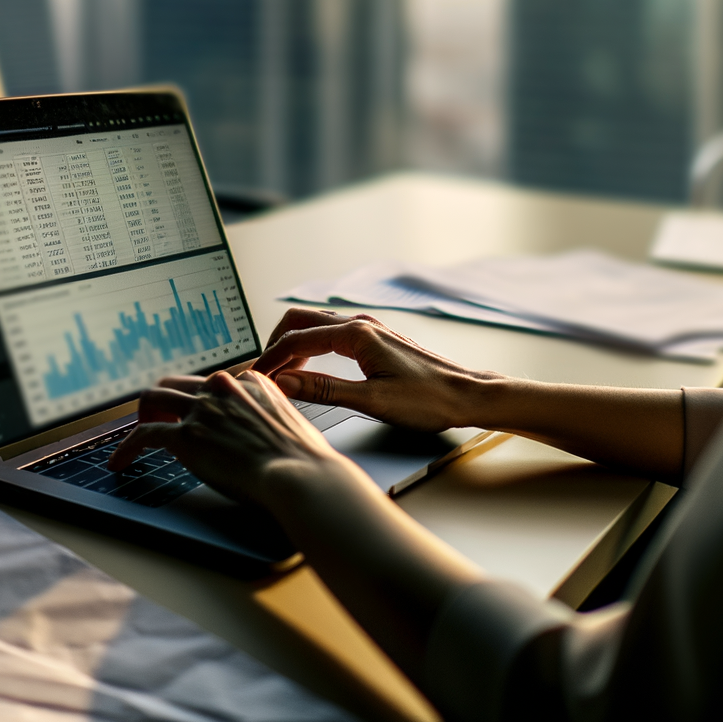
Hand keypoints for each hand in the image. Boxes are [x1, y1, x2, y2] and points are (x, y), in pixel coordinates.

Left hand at [106, 370, 348, 506]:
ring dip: (143, 416)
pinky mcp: (185, 435)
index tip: (194, 417)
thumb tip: (255, 433)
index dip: (200, 403)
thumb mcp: (289, 422)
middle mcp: (222, 386)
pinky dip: (127, 448)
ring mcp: (202, 408)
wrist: (300, 475)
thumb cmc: (302, 460)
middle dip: (165, 401)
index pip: (212, 384)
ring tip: (136, 436)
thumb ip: (266, 417)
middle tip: (160, 422)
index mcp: (249, 381)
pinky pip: (143, 435)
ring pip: (153, 398)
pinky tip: (120, 462)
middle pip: (177, 383)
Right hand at [250, 308, 498, 432]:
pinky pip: (331, 334)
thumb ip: (324, 390)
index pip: (296, 340)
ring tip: (280, 375)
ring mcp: (368, 329)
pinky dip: (310, 347)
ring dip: (292, 345)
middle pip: (300, 320)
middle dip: (274, 344)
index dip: (270, 360)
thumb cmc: (429, 400)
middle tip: (262, 373)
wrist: (467, 395)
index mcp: (356, 334)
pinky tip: (309, 370)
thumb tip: (285, 383)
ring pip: (315, 325)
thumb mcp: (372, 401)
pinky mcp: (375, 340)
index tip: (255, 379)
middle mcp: (360, 324)